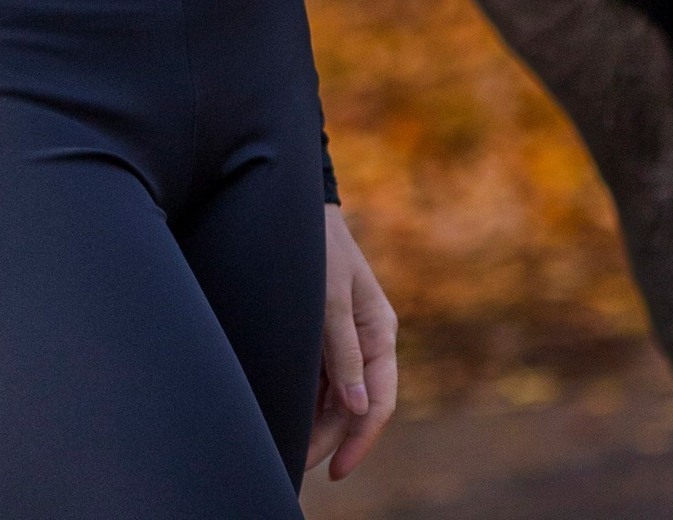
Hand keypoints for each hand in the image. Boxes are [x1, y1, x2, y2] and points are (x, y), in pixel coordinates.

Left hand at [307, 204, 397, 478]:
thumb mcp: (329, 297)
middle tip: (301, 465)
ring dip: (320, 423)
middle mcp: (369, 340)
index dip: (359, 440)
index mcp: (381, 332)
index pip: (379, 401)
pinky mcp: (327, 332)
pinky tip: (291, 414)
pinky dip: (310, 399)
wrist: (296, 204)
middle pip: (356, 404)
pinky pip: (324, 377)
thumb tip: (357, 409)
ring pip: (339, 395)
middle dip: (333, 438)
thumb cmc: (317, 246)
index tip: (336, 469)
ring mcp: (348, 337)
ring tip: (293, 449)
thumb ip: (343, 351)